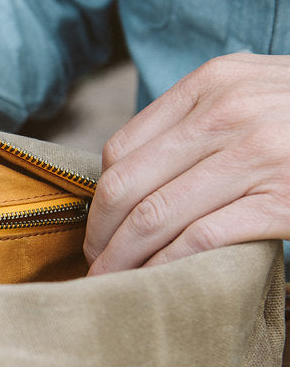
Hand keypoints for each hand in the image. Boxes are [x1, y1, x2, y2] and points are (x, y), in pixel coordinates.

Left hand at [84, 53, 289, 274]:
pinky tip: (155, 283)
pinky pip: (198, 242)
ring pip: (154, 218)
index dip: (99, 199)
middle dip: (100, 237)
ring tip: (112, 281)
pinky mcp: (280, 201)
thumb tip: (128, 177)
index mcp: (213, 83)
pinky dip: (165, 267)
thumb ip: (197, 121)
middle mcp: (229, 114)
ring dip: (122, 261)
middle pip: (126, 187)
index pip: (122, 149)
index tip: (96, 229)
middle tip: (95, 264)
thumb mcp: (253, 93)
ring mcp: (256, 157)